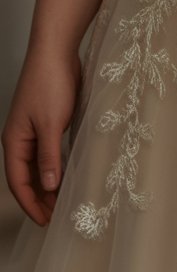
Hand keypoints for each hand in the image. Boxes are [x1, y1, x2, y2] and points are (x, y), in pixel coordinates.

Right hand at [1, 43, 81, 225]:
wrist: (56, 50)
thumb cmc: (50, 83)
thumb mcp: (51, 124)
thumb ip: (49, 156)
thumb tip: (49, 186)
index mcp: (14, 141)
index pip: (18, 182)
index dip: (31, 203)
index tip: (45, 221)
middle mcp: (20, 137)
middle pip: (27, 176)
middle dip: (39, 197)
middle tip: (57, 215)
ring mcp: (33, 128)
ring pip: (38, 164)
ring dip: (49, 182)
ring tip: (63, 199)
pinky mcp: (48, 119)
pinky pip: (48, 150)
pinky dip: (56, 164)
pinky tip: (68, 171)